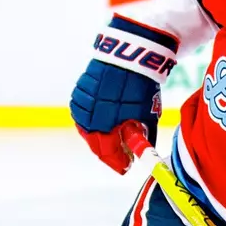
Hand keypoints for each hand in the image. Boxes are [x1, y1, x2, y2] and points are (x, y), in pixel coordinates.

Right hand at [71, 14, 177, 174]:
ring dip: (100, 136)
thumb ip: (143, 138)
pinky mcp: (79, 92)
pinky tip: (104, 120)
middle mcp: (87, 120)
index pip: (108, 155)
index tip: (126, 167)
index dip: (118, 163)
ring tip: (113, 138)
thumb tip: (143, 152)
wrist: (127, 57)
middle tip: (121, 156)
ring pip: (88, 130)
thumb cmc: (140, 89)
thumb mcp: (146, 117)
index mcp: (103, 129)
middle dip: (109, 152)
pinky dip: (94, 121)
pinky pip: (84, 114)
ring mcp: (81, 106)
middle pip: (96, 144)